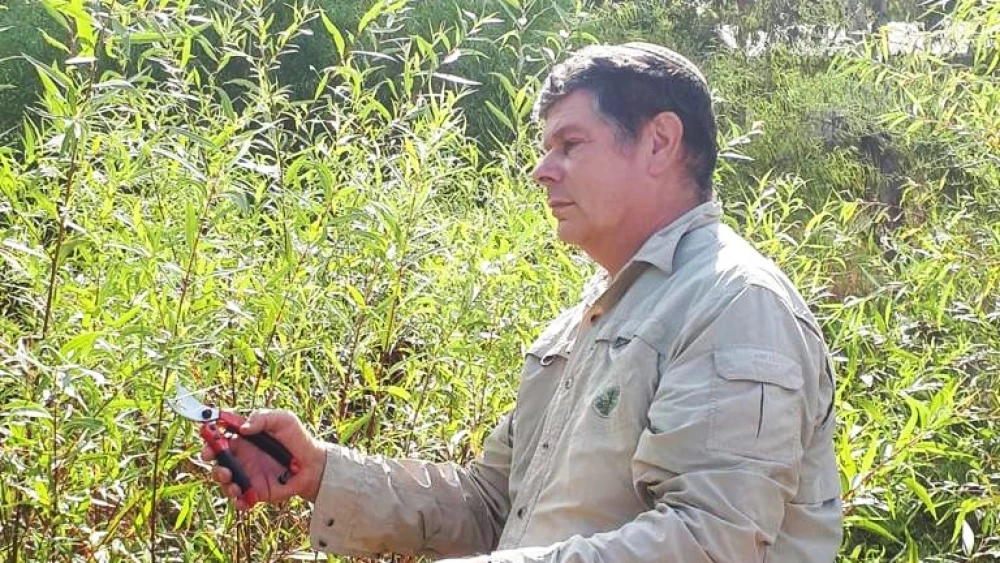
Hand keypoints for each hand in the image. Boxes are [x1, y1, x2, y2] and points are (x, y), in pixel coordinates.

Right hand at [201, 409, 326, 509]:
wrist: (312, 464)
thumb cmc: (297, 438)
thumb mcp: (283, 419)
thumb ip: (263, 418)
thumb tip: (243, 428)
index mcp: (244, 438)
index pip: (220, 437)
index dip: (210, 437)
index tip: (207, 439)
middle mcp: (242, 457)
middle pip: (217, 459)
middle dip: (211, 460)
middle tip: (215, 461)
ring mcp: (247, 475)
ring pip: (224, 480)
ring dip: (222, 481)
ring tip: (232, 481)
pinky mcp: (255, 491)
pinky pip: (240, 499)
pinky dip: (237, 501)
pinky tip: (242, 498)